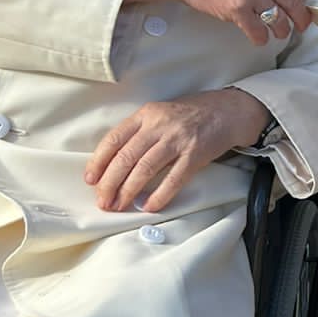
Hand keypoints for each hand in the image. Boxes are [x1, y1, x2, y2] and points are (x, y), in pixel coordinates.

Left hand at [86, 87, 266, 212]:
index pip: (114, 139)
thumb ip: (139, 134)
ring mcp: (178, 139)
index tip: (90, 180)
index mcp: (145, 115)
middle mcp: (159, 125)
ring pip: (145, 168)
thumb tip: (114, 165)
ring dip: (128, 191)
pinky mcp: (196, 153)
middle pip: (126, 157)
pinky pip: (173, 178)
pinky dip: (159, 195)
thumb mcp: (159, 115)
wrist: (226, 111)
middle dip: (110, 183)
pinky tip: (149, 206)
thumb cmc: (189, 116)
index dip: (99, 161)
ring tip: (120, 206)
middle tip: (103, 201)